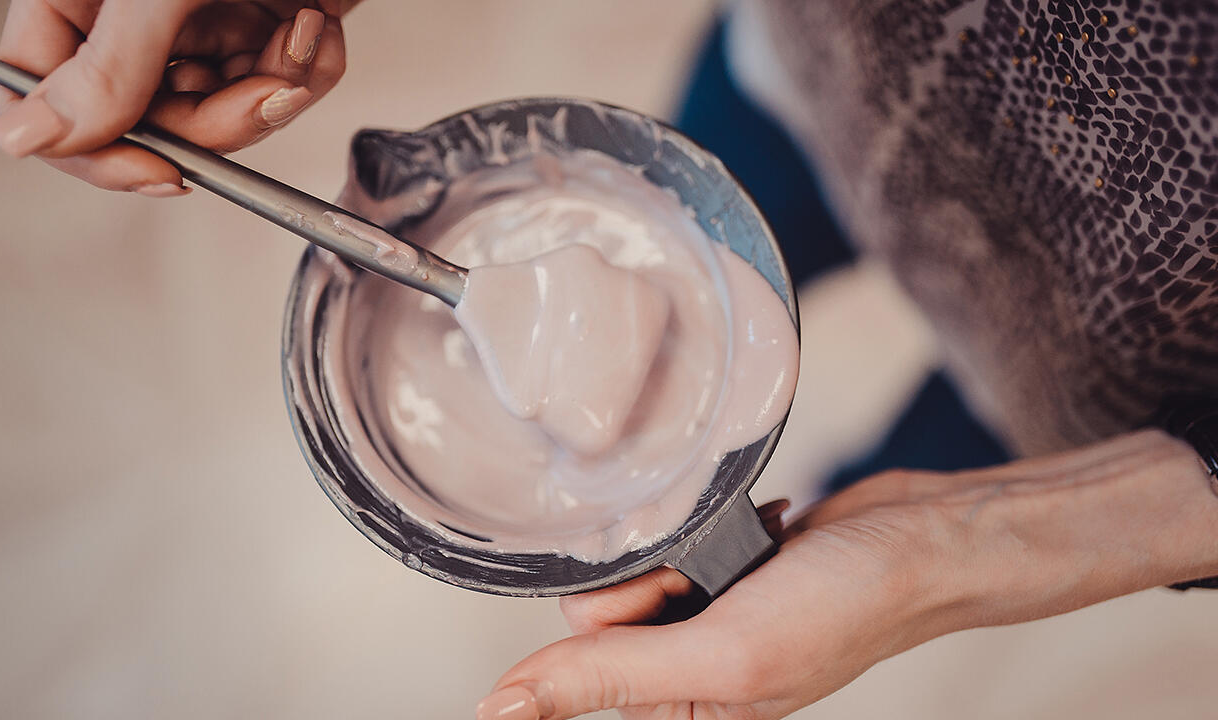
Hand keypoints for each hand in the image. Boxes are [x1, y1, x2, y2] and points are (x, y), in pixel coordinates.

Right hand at [0, 0, 347, 195]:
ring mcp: (200, 26)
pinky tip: (316, 18)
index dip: (97, 151)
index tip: (159, 171)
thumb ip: (106, 68)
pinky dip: (309, 66)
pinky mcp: (261, 30)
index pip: (47, 100)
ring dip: (276, 89)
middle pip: (151, 125)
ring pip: (224, 117)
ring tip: (300, 32)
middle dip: (223, 120)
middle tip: (267, 92)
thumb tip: (25, 140)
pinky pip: (277, 89)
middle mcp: (135, 18)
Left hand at [478, 430, 1217, 719]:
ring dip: (678, 539)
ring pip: (637, 563)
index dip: (610, 609)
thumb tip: (502, 713)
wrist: (928, 540)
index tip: (666, 588)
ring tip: (735, 540)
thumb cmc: (848, 608)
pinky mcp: (733, 566)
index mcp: (684, 707)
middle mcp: (692, 665)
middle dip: (648, 569)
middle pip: (604, 606)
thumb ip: (610, 679)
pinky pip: (679, 537)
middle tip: (706, 562)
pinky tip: (754, 527)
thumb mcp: (723, 655)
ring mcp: (714, 613)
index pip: (580, 660)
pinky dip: (707, 522)